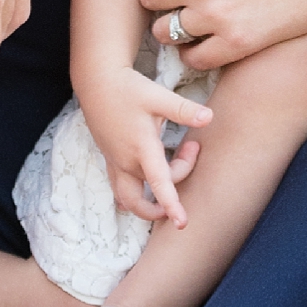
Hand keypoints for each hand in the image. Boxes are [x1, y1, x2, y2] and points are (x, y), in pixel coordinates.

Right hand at [80, 66, 214, 228]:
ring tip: (171, 173)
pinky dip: (137, 195)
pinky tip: (152, 179)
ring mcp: (115, 164)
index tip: (182, 223)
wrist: (96, 83)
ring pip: (131, 200)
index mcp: (141, 147)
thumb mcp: (158, 96)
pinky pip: (121, 191)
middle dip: (174, 186)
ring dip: (151, 201)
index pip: (158, 183)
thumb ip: (183, 109)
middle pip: (151, 193)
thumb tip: (209, 117)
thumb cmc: (128, 89)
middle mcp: (126, 161)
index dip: (171, 204)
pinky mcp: (110, 161)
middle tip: (191, 148)